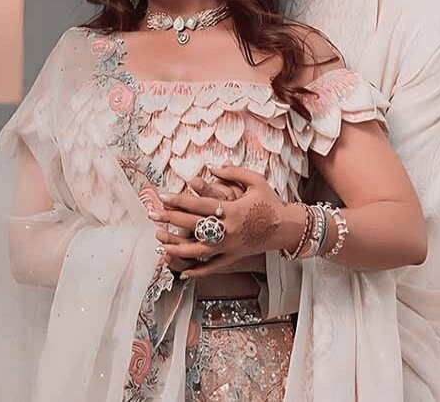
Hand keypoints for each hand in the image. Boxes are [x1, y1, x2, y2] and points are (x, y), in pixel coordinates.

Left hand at [152, 166, 300, 278]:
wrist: (287, 227)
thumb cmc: (270, 201)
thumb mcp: (255, 181)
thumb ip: (232, 172)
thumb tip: (210, 167)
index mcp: (232, 209)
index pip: (199, 204)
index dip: (178, 200)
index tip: (162, 196)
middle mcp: (228, 230)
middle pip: (193, 225)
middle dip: (170, 219)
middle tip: (152, 214)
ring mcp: (230, 247)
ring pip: (198, 251)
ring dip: (176, 248)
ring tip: (159, 244)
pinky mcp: (234, 258)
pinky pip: (212, 267)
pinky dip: (197, 271)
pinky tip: (182, 271)